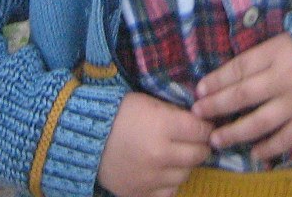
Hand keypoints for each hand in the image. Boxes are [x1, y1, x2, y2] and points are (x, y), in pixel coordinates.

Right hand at [97, 92, 212, 196]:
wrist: (85, 137)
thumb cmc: (119, 113)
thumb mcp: (149, 103)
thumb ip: (175, 114)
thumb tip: (200, 123)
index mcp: (162, 126)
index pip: (201, 131)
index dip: (205, 127)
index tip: (203, 126)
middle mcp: (160, 155)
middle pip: (198, 155)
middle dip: (200, 146)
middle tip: (194, 141)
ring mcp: (150, 178)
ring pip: (185, 175)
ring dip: (185, 165)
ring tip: (176, 155)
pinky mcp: (140, 193)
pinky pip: (169, 192)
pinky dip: (169, 183)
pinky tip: (162, 172)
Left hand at [191, 33, 291, 162]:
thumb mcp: (287, 37)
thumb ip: (263, 54)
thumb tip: (235, 71)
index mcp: (276, 53)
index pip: (239, 68)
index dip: (216, 79)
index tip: (199, 89)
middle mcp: (283, 79)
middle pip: (243, 94)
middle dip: (217, 105)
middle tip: (198, 114)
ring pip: (260, 121)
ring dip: (236, 132)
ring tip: (217, 140)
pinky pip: (286, 138)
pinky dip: (270, 147)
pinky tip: (254, 153)